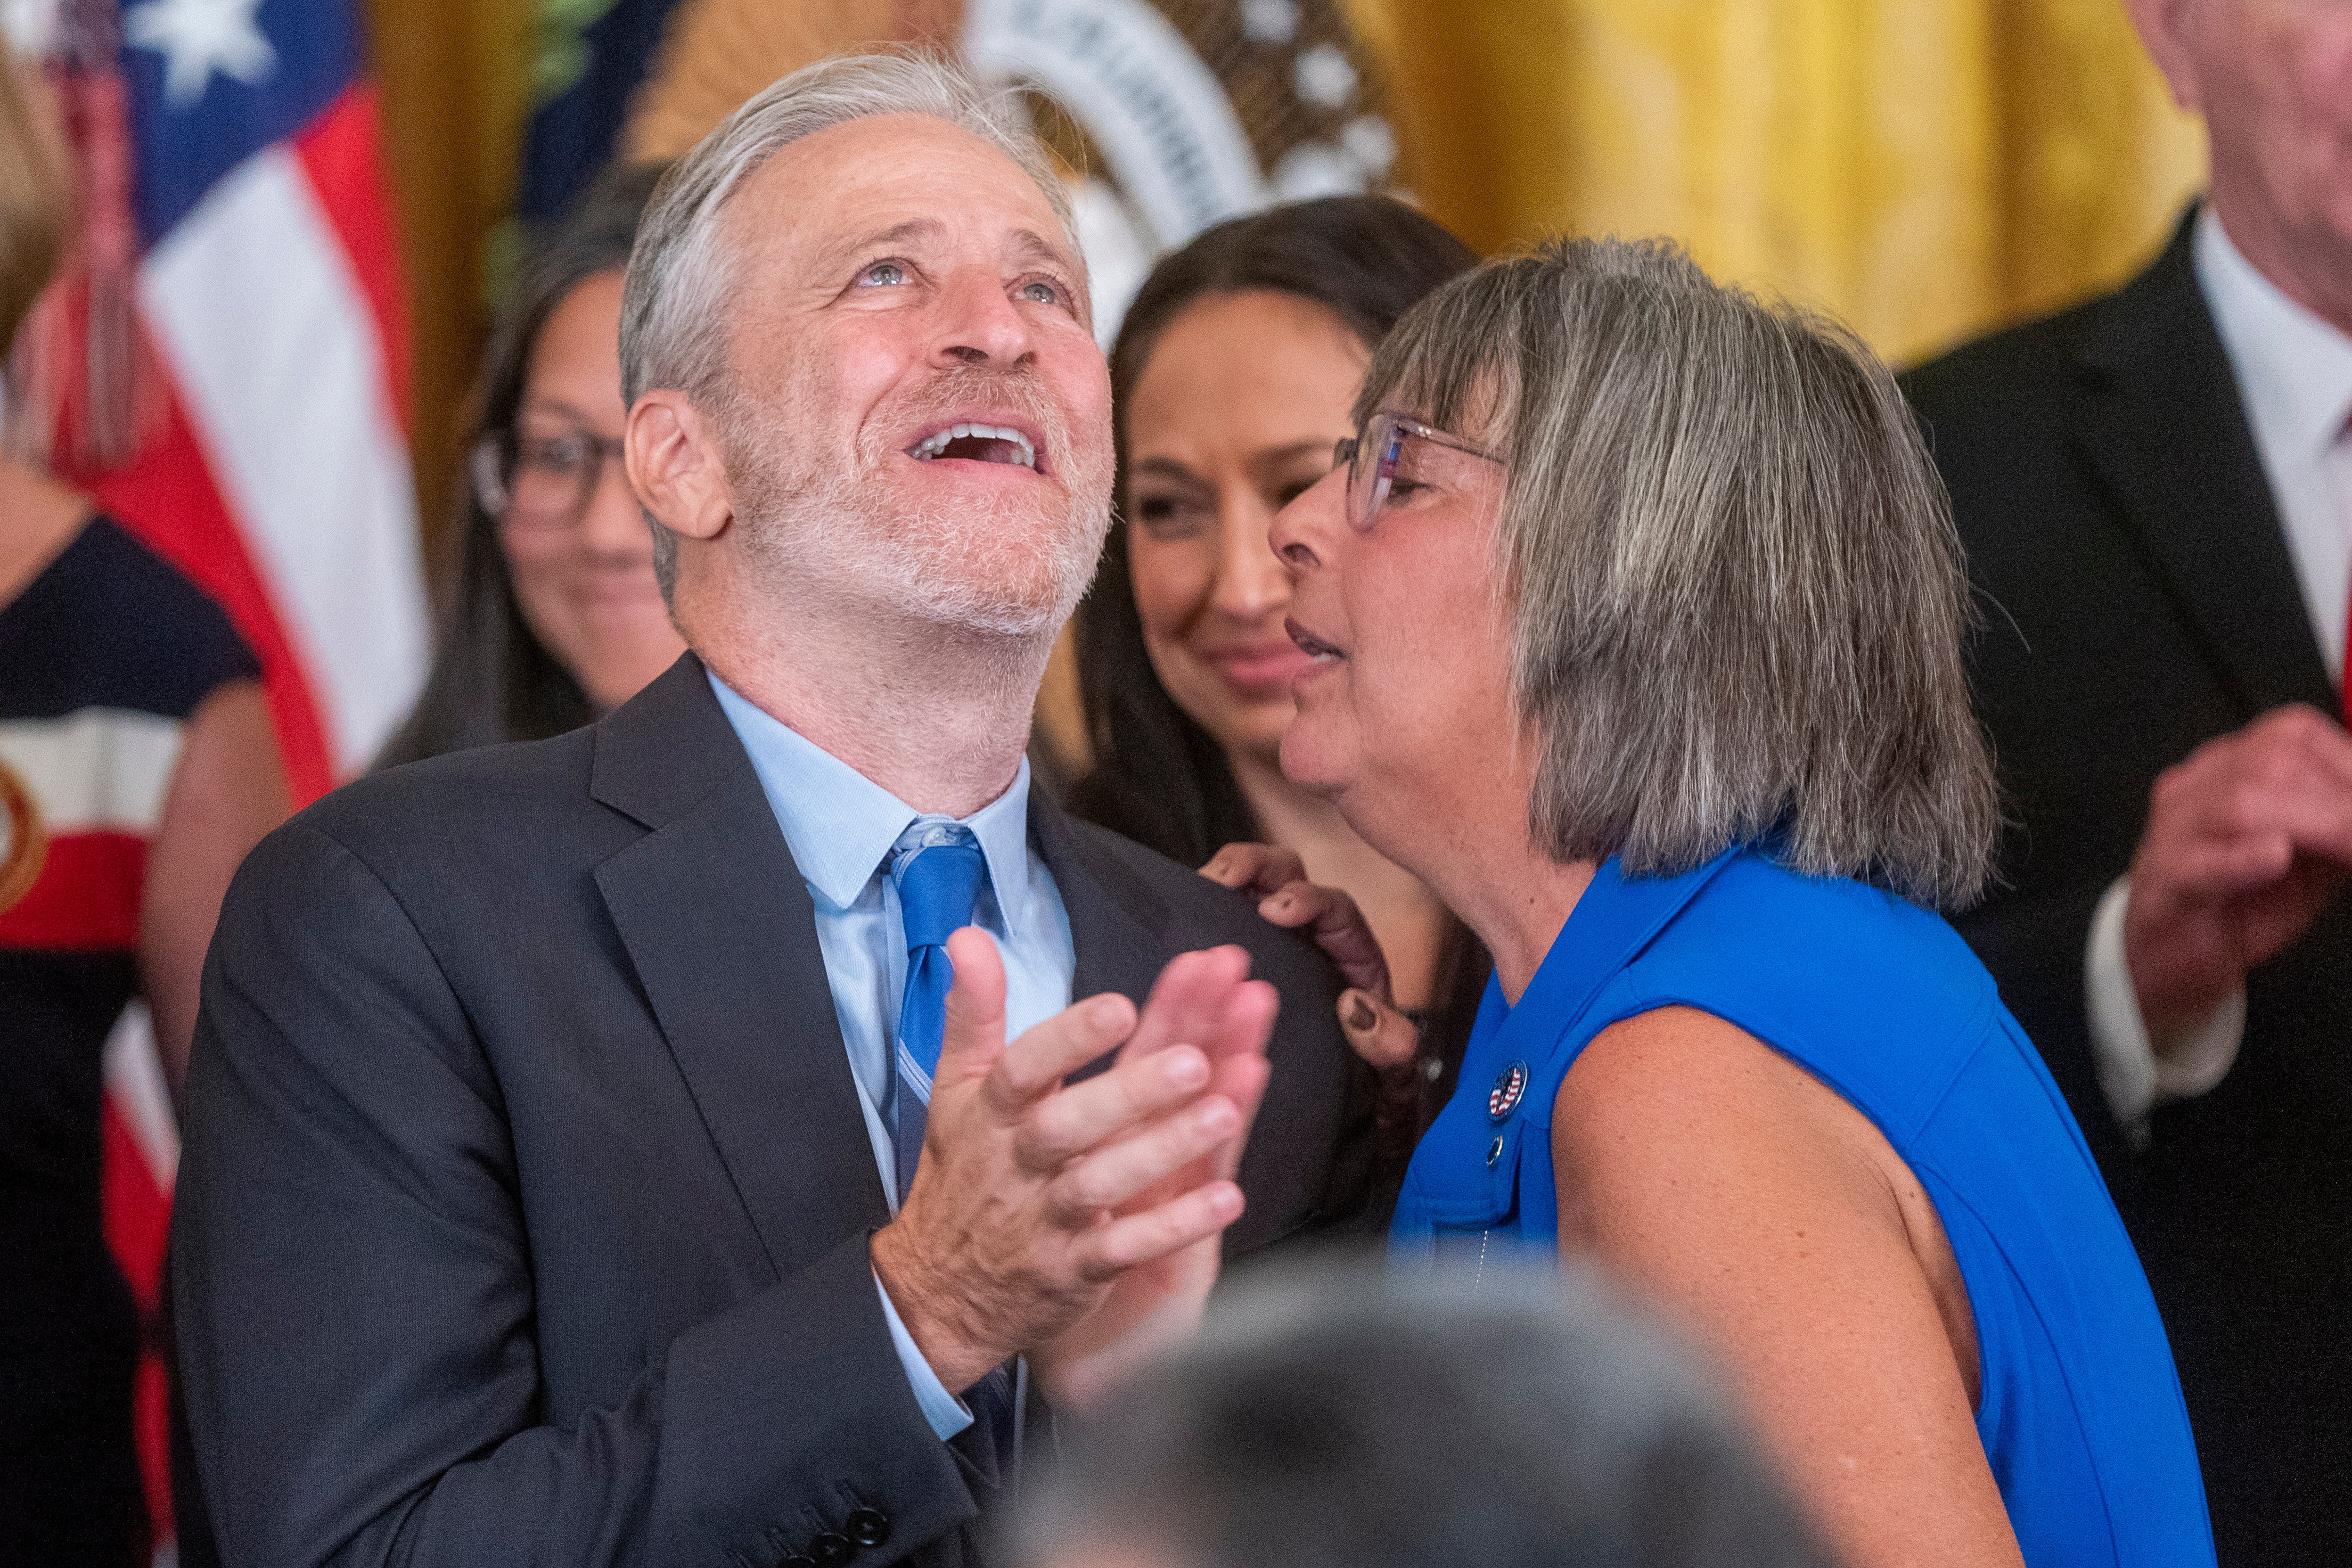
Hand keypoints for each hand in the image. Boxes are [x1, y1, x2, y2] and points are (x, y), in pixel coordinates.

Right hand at [870, 930, 1263, 1392]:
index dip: (1069, 1038)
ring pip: (1103, 1185)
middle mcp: (1018, 1163)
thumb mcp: (955, 1091)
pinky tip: (1226, 1200)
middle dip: (1131, 1093)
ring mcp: (1046, 1220)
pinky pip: (1125, 1250)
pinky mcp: (1074, 1271)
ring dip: (1163, 1150)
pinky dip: (1174, 1227)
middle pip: (1068, 1125)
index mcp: (992, 1113)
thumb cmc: (963, 1174)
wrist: (935, 1293)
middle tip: (1194, 1061)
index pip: (1023, 1068)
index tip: (1121, 1006)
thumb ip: (972, 1014)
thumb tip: (967, 935)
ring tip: (1223, 1115)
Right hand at [1203, 842, 1419, 1069]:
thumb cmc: (1362, 1058)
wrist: (1339, 1077)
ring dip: (1226, 873)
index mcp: (1348, 945)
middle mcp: (1308, 929)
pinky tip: (1181, 915)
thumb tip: (1355, 1007)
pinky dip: (1203, 903)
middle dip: (1257, 865)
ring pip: (1249, 882)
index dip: (1305, 899)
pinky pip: (1221, 912)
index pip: (1332, 906)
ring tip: (1201, 885)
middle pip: (1286, 874)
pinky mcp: (1239, 946)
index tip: (1276, 910)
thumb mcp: (1389, 1057)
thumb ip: (1389, 1040)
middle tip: (1227, 878)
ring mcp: (1270, 934)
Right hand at [2124, 704, 2351, 1045]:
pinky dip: (2241, 859)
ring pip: (2237, 803)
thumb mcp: (2310, 859)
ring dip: (2307, 827)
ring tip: (2341, 849)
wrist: (2171, 957)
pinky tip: (2274, 857)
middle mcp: (2198, 789)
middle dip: (2334, 800)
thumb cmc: (2240, 904)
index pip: (2291, 735)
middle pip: (2270, 761)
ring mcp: (2173, 832)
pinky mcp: (2163, 881)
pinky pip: (2197, 862)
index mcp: (2231, 769)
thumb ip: (2339, 830)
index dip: (2345, 764)